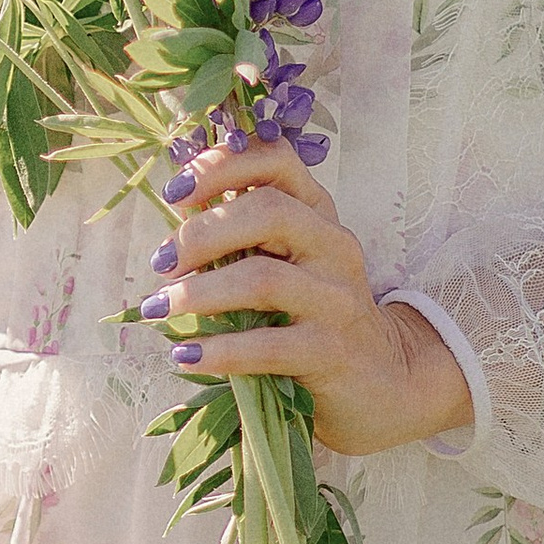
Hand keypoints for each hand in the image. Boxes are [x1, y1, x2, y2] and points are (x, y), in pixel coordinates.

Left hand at [134, 140, 473, 457]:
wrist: (382, 382)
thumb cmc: (313, 315)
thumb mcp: (285, 262)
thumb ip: (241, 233)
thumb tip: (178, 207)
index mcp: (317, 213)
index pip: (276, 161)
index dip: (222, 165)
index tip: (175, 190)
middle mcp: (332, 246)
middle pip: (267, 212)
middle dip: (201, 233)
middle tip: (161, 263)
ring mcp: (336, 298)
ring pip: (263, 278)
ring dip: (200, 293)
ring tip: (160, 308)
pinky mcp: (331, 351)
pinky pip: (268, 345)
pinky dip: (220, 350)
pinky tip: (187, 355)